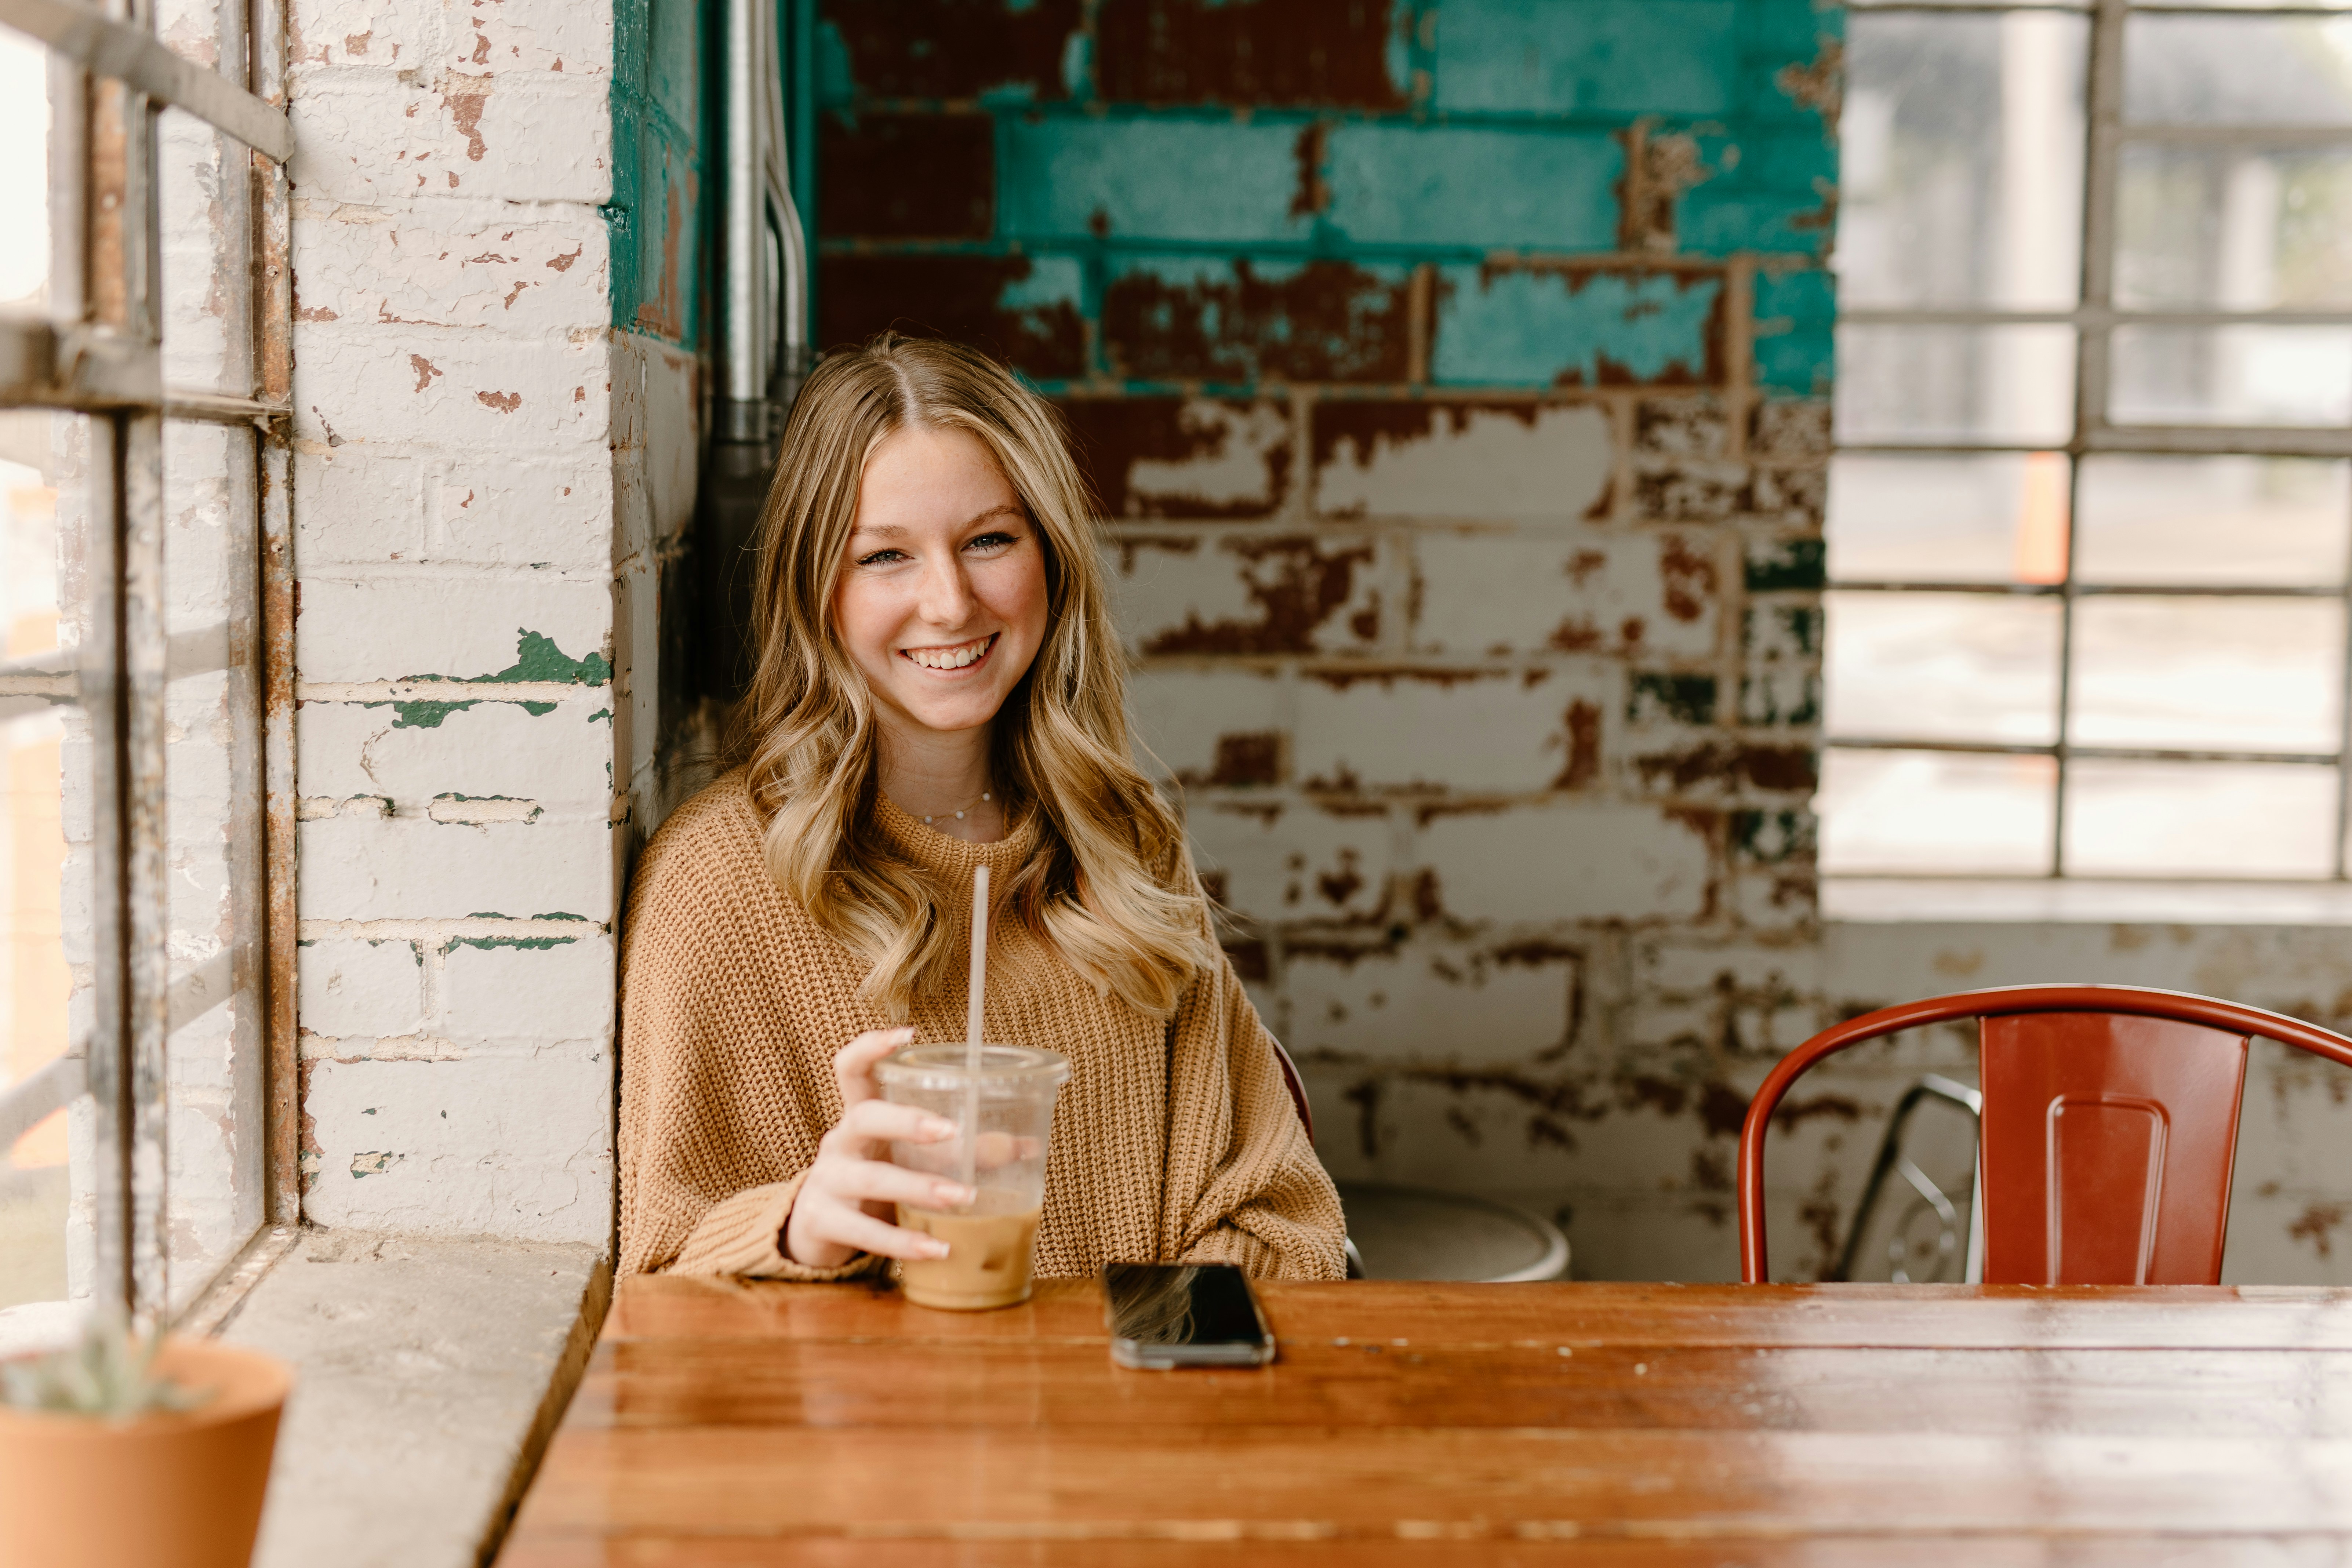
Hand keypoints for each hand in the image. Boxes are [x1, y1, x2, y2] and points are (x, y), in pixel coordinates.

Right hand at [783, 1027, 974, 1268]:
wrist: (817, 1230)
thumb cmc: (877, 1178)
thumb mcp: (910, 1158)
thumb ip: (964, 1150)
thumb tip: (1028, 1146)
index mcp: (860, 1114)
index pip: (851, 1068)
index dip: (871, 1046)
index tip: (908, 1033)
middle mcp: (840, 1141)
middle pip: (865, 1117)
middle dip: (907, 1121)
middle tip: (951, 1130)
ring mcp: (827, 1181)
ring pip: (871, 1178)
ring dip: (919, 1187)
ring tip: (963, 1198)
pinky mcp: (823, 1221)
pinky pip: (864, 1231)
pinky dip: (903, 1242)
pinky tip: (938, 1250)